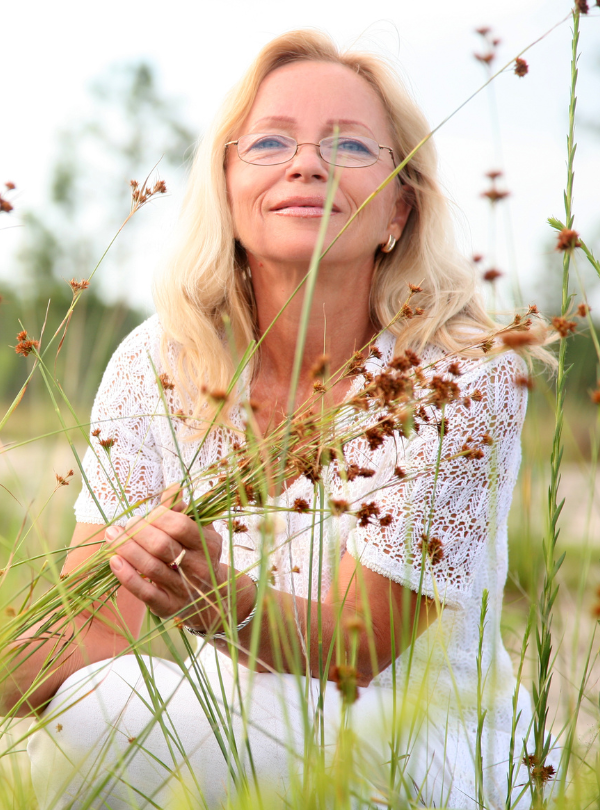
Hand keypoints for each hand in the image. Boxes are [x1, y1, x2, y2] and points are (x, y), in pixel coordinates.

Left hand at [106, 487, 225, 627]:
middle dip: (138, 532)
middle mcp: (199, 568)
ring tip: (112, 536)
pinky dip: (127, 576)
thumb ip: (184, 511)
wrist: (212, 598)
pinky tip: (114, 561)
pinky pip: (145, 593)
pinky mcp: (169, 607)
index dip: (159, 516)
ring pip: (151, 568)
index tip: (147, 513)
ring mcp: (184, 590)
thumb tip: (173, 487)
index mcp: (208, 544)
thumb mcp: (199, 532)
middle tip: (125, 524)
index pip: (180, 525)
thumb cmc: (199, 555)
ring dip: (127, 549)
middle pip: (162, 546)